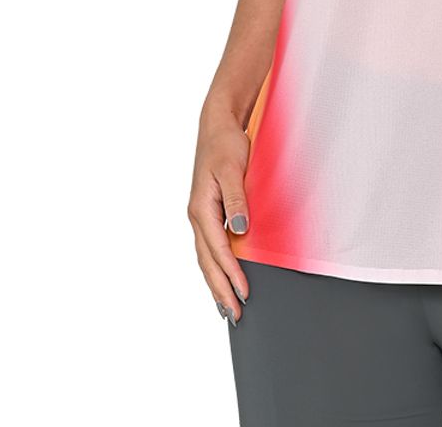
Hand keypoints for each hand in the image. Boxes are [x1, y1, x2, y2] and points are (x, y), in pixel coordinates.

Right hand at [187, 106, 252, 325]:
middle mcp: (197, 215)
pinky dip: (216, 266)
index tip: (243, 291)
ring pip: (206, 257)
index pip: (217, 249)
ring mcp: (201, 215)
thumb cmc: (225, 145)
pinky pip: (210, 246)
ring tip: (227, 306)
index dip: (230, 272)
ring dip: (216, 282)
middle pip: (207, 261)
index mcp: (200, 208)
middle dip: (220, 289)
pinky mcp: (208, 211)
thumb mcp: (232, 169)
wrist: (218, 125)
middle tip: (235, 315)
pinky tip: (223, 277)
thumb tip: (240, 231)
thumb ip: (236, 200)